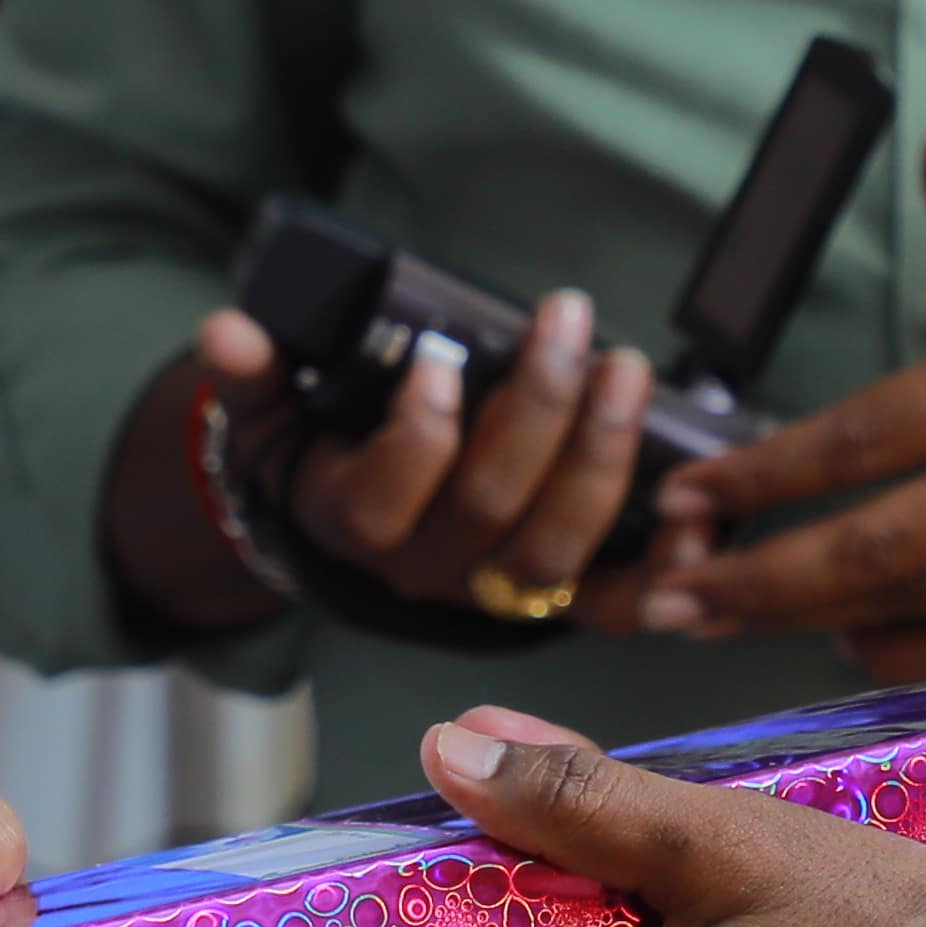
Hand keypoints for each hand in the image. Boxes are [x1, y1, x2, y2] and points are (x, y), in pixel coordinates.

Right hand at [99, 298, 663, 644]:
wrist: (366, 525)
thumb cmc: (330, 450)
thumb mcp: (275, 414)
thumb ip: (253, 376)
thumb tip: (227, 330)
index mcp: (357, 524)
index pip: (382, 500)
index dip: (416, 438)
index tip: (440, 361)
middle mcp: (429, 571)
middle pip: (488, 510)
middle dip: (535, 411)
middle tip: (566, 322)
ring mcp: (497, 590)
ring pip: (556, 550)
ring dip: (602, 458)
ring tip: (625, 370)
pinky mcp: (559, 596)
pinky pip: (615, 604)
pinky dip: (661, 569)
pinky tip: (698, 512)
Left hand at [635, 131, 925, 677]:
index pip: (864, 437)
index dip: (765, 473)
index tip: (684, 493)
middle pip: (869, 543)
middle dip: (753, 574)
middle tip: (658, 595)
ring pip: (914, 601)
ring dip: (800, 619)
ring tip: (706, 621)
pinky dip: (904, 652)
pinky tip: (841, 639)